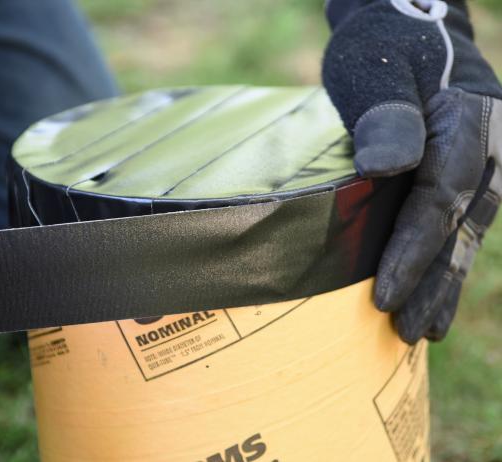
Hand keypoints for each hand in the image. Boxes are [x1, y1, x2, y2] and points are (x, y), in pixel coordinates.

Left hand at [322, 0, 501, 343]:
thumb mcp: (380, 68)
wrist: (405, 28)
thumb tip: (386, 167)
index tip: (383, 294)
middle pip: (458, 228)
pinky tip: (433, 297)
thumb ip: (387, 114)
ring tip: (422, 330)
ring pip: (464, 235)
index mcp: (470, 123)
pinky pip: (460, 226)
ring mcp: (482, 166)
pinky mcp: (467, 176)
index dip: (411, 251)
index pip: (438, 200)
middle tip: (405, 332)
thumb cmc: (385, 45)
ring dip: (442, 284)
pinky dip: (445, 263)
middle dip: (430, 283)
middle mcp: (487, 151)